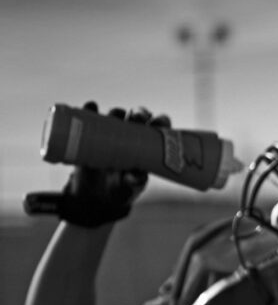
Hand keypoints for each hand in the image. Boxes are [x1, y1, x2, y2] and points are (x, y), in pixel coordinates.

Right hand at [48, 102, 169, 227]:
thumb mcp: (129, 188)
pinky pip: (90, 116)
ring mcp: (111, 131)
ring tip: (116, 118)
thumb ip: (134, 181)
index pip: (158, 128)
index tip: (159, 122)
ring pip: (116, 114)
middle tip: (138, 117)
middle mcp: (131, 134)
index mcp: (148, 145)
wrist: (94, 195)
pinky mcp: (90, 132)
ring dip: (117, 113)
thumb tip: (136, 176)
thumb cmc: (121, 189)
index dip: (161, 122)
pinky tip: (92, 108)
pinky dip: (90, 109)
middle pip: (138, 116)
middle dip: (140, 113)